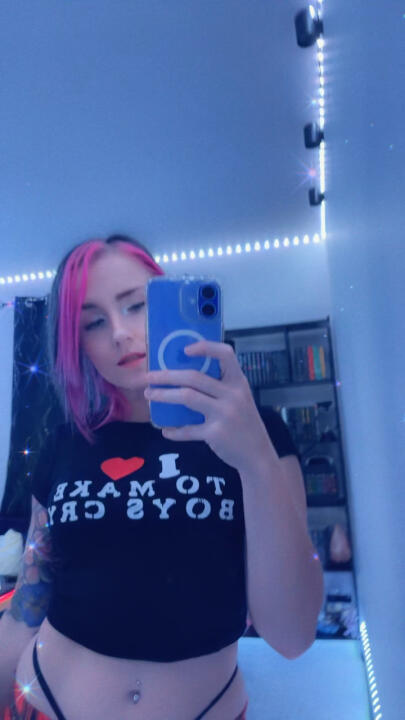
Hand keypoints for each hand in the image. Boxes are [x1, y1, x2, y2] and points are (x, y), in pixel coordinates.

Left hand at [144, 340, 272, 471]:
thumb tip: (185, 377)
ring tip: (150, 395)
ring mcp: (225, 414)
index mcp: (239, 382)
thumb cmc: (245, 424)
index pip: (226, 354)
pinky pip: (188, 430)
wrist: (258, 455)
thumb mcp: (241, 399)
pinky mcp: (216, 433)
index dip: (205, 347)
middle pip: (194, 377)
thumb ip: (221, 388)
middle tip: (149, 376)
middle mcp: (233, 395)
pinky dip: (174, 431)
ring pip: (187, 397)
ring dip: (164, 395)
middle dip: (167, 375)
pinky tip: (166, 431)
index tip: (185, 350)